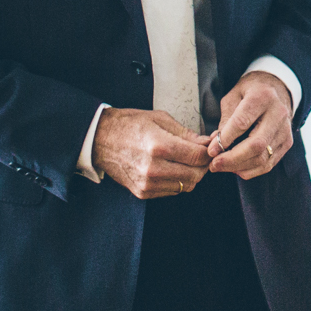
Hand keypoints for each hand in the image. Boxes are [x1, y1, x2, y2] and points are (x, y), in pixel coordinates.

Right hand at [92, 109, 210, 199]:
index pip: (197, 156)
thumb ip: (185, 133)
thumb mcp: (159, 119)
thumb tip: (206, 142)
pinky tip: (172, 168)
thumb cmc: (128, 125)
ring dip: (192, 174)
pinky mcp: (142, 192)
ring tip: (186, 161)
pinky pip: (172, 191)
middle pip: (195, 175)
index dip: (209, 152)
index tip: (211, 147)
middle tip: (201, 155)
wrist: (100, 139)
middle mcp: (153, 168)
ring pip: (186, 186)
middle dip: (203, 165)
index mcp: (159, 145)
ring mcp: (147, 183)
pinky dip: (177, 181)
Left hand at [206, 71, 293, 179]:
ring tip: (222, 166)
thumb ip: (225, 120)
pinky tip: (237, 168)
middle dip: (232, 159)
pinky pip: (269, 164)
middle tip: (214, 165)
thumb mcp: (233, 96)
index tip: (211, 151)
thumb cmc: (250, 92)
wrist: (276, 88)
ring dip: (239, 167)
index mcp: (262, 97)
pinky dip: (251, 170)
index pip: (242, 123)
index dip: (225, 139)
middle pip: (256, 145)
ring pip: (263, 158)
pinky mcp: (287, 142)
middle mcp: (278, 113)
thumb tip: (216, 145)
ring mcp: (285, 130)